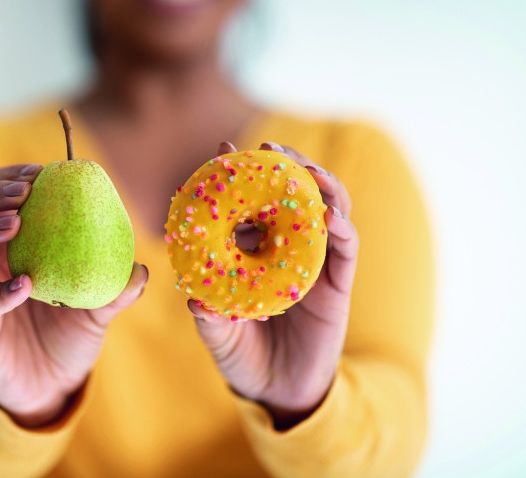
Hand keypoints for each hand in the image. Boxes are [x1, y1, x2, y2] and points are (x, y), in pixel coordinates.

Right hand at [0, 163, 148, 427]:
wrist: (52, 387)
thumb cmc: (69, 335)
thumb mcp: (99, 308)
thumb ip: (117, 288)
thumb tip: (142, 268)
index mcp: (10, 242)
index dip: (10, 175)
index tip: (40, 172)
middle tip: (22, 194)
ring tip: (15, 223)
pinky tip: (25, 285)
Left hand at [188, 142, 358, 428]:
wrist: (278, 391)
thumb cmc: (243, 355)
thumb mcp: (219, 335)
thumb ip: (209, 317)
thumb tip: (192, 298)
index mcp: (254, 252)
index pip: (250, 204)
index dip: (241, 176)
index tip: (223, 150)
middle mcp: (287, 250)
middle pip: (292, 196)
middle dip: (284, 166)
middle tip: (269, 148)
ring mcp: (315, 264)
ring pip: (326, 212)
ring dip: (320, 187)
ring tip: (307, 170)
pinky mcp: (338, 286)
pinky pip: (346, 251)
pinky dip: (343, 230)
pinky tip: (332, 216)